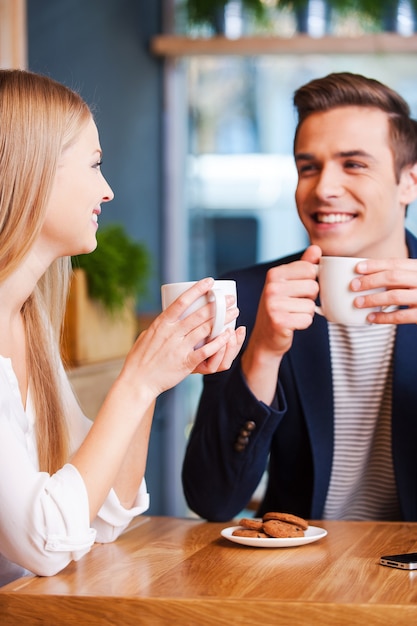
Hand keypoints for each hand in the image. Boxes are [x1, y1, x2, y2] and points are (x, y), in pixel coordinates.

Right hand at [122, 278, 242, 396]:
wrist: (138, 381)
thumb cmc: (140, 359)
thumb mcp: (147, 336)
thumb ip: (160, 326)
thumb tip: (169, 317)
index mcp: (162, 324)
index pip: (182, 301)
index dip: (197, 290)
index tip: (209, 282)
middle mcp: (172, 333)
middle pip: (199, 314)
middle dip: (217, 304)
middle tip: (229, 299)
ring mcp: (179, 347)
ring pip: (205, 329)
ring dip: (222, 319)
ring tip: (234, 312)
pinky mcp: (186, 362)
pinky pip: (206, 350)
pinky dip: (218, 342)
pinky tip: (228, 335)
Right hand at [247, 245, 320, 358]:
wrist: (265, 338)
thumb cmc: (279, 309)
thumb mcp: (288, 284)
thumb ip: (303, 266)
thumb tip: (316, 249)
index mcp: (274, 274)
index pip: (310, 269)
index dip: (310, 282)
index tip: (298, 290)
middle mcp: (272, 287)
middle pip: (313, 287)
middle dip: (310, 299)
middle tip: (294, 305)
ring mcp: (273, 304)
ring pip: (311, 306)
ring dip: (306, 313)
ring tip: (292, 314)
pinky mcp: (279, 321)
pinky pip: (307, 319)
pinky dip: (303, 324)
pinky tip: (291, 324)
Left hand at [352, 257, 416, 324]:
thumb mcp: (415, 278)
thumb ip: (399, 277)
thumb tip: (366, 278)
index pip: (396, 263)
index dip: (375, 265)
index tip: (357, 268)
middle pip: (393, 277)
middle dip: (370, 281)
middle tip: (353, 286)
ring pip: (395, 296)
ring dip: (373, 299)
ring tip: (358, 302)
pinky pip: (401, 316)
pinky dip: (383, 317)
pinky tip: (371, 318)